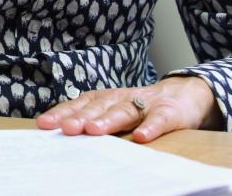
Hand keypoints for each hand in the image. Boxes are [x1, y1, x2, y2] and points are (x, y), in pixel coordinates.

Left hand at [34, 76, 221, 142]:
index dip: (63, 112)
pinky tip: (142, 138)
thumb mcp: (117, 108)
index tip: (45, 124)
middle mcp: (123, 98)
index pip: (81, 103)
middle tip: (65, 128)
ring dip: (108, 120)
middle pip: (99, 107)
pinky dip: (151, 128)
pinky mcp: (170, 113)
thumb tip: (62, 131)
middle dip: (81, 117)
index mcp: (108, 98)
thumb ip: (94, 116)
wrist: (186, 93)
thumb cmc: (144, 106)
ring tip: (94, 131)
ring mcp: (147, 104)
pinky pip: (160, 120)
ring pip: (125, 111)